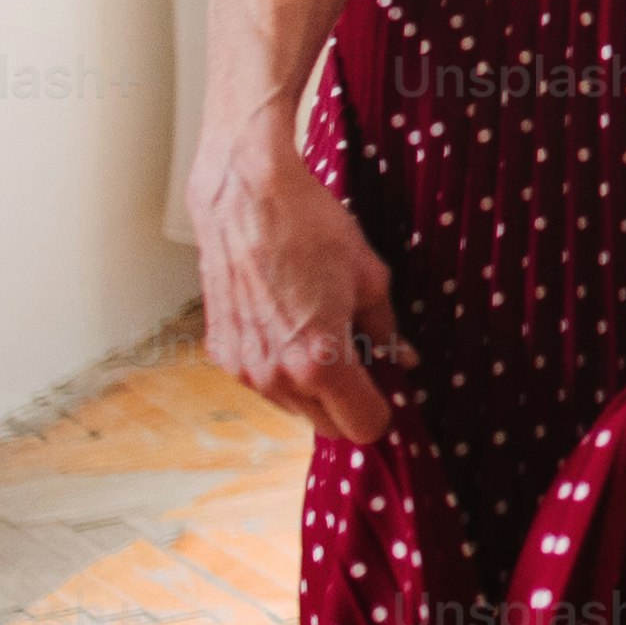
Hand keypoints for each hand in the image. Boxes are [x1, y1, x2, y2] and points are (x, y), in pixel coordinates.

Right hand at [192, 149, 407, 442]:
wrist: (246, 198)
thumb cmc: (311, 230)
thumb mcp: (369, 278)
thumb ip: (387, 330)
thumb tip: (404, 360)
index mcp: (319, 362)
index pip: (363, 426)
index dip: (386, 409)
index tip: (395, 386)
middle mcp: (275, 377)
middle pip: (328, 425)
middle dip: (353, 402)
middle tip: (370, 363)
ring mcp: (242, 368)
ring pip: (295, 407)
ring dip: (318, 389)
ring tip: (331, 336)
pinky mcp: (221, 353)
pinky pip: (265, 382)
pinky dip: (286, 369)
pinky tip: (296, 328)